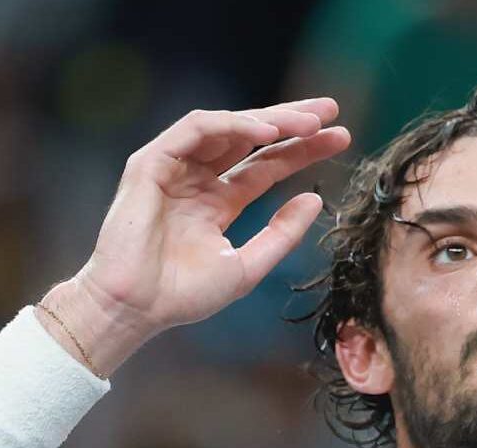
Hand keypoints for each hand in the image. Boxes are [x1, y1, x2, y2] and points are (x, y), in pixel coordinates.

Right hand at [45, 99, 350, 372]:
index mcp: (217, 203)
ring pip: (226, 127)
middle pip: (251, 138)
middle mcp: (197, 180)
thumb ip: (281, 234)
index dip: (302, 150)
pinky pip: (195, 129)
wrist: (136, 308)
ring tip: (307, 122)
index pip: (266, 166)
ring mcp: (174, 168)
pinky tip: (266, 131)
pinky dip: (231, 125)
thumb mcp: (247, 265)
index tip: (340, 138)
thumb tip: (315, 198)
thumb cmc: (182, 295)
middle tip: (330, 111)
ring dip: (268, 119)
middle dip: (291, 121)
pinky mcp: (151, 162)